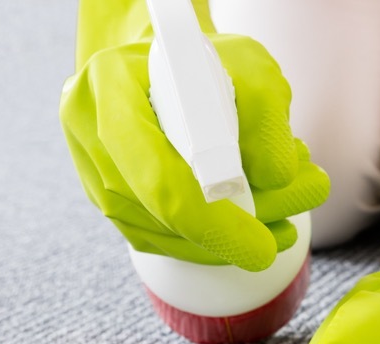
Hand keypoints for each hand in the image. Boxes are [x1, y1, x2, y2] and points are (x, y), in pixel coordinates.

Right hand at [60, 34, 329, 270]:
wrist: (158, 64)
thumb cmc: (200, 60)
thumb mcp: (247, 66)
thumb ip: (267, 115)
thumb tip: (276, 178)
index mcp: (110, 88)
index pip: (159, 176)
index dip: (212, 222)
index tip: (262, 248)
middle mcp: (89, 136)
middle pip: (160, 214)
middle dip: (234, 232)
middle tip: (290, 231)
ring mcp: (93, 175)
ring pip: (163, 235)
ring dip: (228, 240)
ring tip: (283, 224)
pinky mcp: (112, 202)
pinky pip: (161, 238)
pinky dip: (208, 241)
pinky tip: (251, 228)